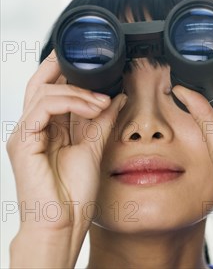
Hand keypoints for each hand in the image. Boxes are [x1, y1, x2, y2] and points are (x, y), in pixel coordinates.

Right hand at [6, 51, 126, 264]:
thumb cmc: (73, 196)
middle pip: (40, 81)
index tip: (92, 61)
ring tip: (102, 101)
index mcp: (46, 128)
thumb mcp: (93, 147)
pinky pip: (45, 106)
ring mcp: (25, 133)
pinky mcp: (23, 140)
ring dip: (79, 90)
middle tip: (89, 58)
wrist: (63, 226)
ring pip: (45, 89)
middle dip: (63, 64)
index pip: (51, 88)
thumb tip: (117, 95)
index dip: (67, 70)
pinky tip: (93, 107)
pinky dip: (71, 101)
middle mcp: (32, 127)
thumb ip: (102, 120)